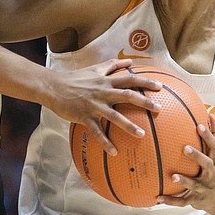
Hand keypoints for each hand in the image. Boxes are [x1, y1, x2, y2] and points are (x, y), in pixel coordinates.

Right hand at [46, 58, 161, 154]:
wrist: (54, 87)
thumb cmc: (75, 78)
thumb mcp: (94, 68)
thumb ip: (112, 65)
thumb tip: (129, 62)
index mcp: (106, 80)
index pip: (130, 79)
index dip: (145, 82)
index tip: (160, 86)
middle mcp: (102, 92)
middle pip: (126, 96)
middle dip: (144, 102)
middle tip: (159, 109)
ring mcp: (94, 105)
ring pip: (114, 116)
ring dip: (128, 125)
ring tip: (142, 135)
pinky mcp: (84, 117)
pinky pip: (97, 131)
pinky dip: (105, 142)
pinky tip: (114, 152)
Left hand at [157, 113, 214, 211]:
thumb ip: (214, 136)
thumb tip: (210, 115)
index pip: (214, 146)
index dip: (208, 136)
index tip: (200, 125)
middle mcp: (211, 174)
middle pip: (206, 164)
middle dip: (197, 156)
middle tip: (185, 148)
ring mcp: (203, 188)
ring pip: (194, 184)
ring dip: (184, 180)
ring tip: (173, 176)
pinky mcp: (195, 199)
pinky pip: (182, 201)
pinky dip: (170, 200)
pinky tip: (157, 197)